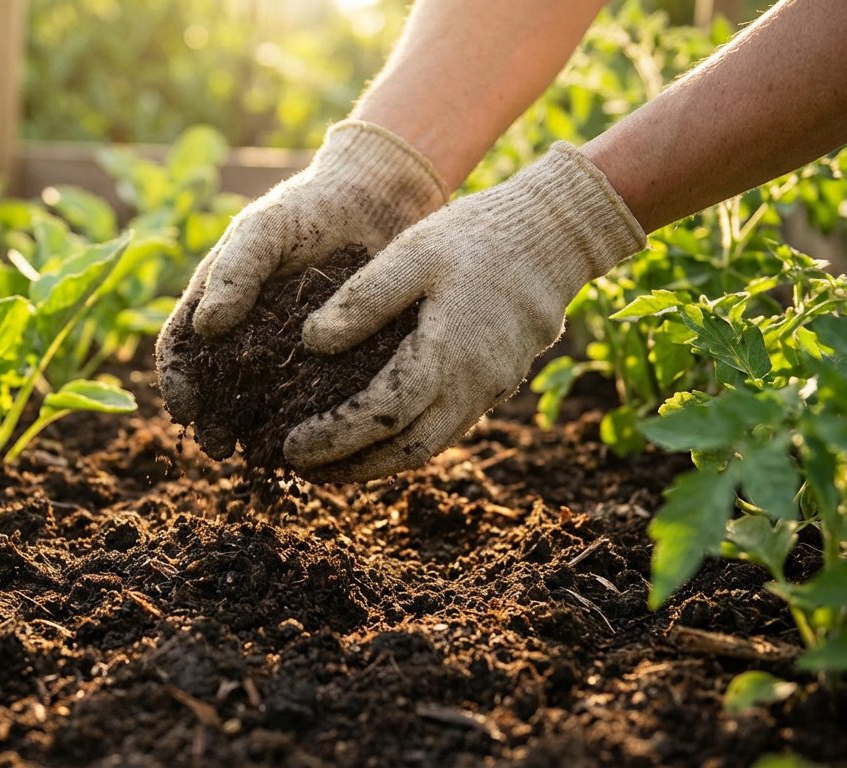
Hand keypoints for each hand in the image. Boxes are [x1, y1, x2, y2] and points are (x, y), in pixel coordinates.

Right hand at [157, 120, 446, 456]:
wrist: (377, 203)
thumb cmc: (308, 208)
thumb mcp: (264, 229)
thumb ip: (234, 270)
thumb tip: (207, 326)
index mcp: (215, 306)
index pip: (180, 350)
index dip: (176, 383)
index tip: (184, 411)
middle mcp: (245, 339)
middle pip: (216, 391)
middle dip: (213, 424)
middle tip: (222, 448)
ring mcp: (288, 355)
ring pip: (264, 405)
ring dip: (257, 435)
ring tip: (264, 455)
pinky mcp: (334, 365)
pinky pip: (317, 401)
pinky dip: (311, 423)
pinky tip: (318, 438)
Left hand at [285, 142, 647, 481]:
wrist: (554, 236)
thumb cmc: (477, 237)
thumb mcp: (412, 252)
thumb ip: (363, 299)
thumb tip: (312, 343)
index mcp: (448, 353)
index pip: (382, 414)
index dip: (335, 437)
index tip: (292, 447)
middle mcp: (473, 385)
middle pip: (408, 450)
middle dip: (352, 468)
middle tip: (302, 471)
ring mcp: (490, 390)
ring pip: (429, 446)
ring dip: (378, 464)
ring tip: (329, 466)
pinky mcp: (496, 386)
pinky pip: (446, 429)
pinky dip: (405, 444)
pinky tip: (375, 439)